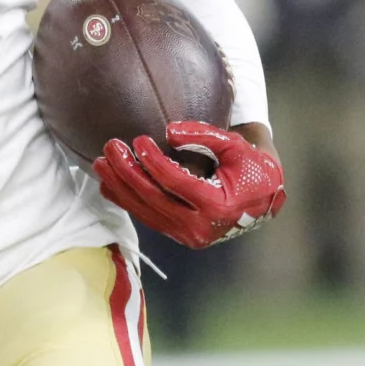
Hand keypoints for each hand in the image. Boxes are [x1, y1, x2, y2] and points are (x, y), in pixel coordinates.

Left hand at [94, 120, 284, 249]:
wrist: (263, 199)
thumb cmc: (250, 168)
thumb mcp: (235, 146)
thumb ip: (205, 135)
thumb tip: (169, 130)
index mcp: (217, 206)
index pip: (175, 182)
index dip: (153, 161)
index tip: (138, 139)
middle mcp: (200, 226)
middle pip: (154, 197)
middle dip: (127, 172)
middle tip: (110, 147)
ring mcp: (188, 235)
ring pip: (146, 211)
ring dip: (119, 187)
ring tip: (101, 164)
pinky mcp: (179, 235)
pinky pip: (148, 218)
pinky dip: (126, 202)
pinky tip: (108, 185)